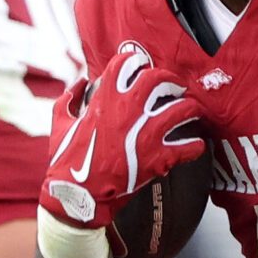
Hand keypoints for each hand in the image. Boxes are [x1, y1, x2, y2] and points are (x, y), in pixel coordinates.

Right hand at [41, 43, 203, 231]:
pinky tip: (197, 146)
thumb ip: (70, 99)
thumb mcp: (60, 123)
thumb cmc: (67, 161)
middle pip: (159, 79)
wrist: (78, 195)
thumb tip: (80, 83)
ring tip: (193, 111)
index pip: (126, 63)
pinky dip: (196, 146)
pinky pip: (188, 147)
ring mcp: (145, 134)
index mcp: (105, 100)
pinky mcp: (157, 158)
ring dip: (191, 108)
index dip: (136, 62)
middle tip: (176, 87)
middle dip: (171, 80)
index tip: (142, 67)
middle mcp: (128, 111)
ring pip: (182, 109)